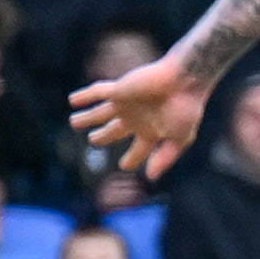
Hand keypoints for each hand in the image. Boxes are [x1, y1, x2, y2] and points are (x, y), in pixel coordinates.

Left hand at [72, 53, 209, 182]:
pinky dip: (84, 97)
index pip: (139, 149)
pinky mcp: (119, 90)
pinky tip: (72, 101)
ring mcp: (126, 103)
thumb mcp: (181, 138)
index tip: (124, 165)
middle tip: (93, 140)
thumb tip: (150, 178)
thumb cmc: (186, 109)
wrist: (185, 80)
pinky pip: (97, 92)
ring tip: (74, 122)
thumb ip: (166, 157)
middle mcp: (136, 118)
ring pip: (101, 112)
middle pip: (114, 130)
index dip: (132, 159)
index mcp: (152, 131)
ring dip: (87, 118)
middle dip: (103, 136)